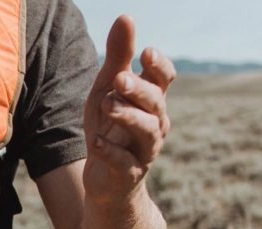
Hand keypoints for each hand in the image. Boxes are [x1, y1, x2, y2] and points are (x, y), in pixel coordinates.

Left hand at [84, 15, 175, 203]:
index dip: (159, 66)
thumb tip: (126, 16)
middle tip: (119, 78)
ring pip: (147, 131)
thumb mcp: (108, 91)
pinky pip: (124, 162)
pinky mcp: (128, 174)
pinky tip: (97, 144)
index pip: (165, 78)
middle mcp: (155, 123)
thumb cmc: (110, 129)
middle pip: (156, 102)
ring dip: (128, 117)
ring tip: (107, 106)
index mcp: (152, 100)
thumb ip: (117, 58)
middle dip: (139, 89)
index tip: (146, 53)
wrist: (106, 180)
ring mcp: (144, 150)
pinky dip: (111, 152)